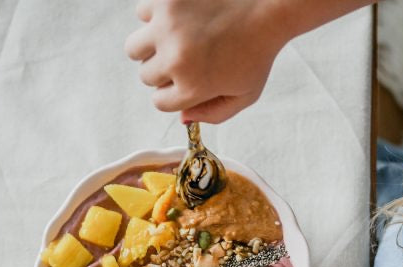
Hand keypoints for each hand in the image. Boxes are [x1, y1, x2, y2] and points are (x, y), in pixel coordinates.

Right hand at [125, 0, 374, 123]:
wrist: (267, 6)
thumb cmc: (258, 53)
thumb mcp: (245, 96)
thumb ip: (213, 114)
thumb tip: (182, 119)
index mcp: (194, 88)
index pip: (160, 102)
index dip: (173, 95)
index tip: (185, 82)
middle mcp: (176, 60)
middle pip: (146, 77)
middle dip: (163, 72)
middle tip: (184, 59)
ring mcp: (167, 28)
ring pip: (135, 49)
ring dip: (150, 48)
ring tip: (172, 41)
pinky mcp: (164, 0)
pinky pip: (142, 15)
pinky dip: (155, 17)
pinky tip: (179, 18)